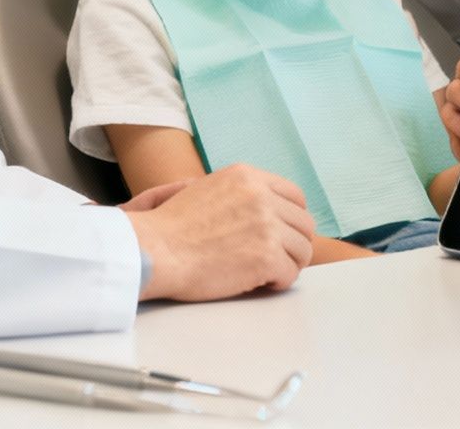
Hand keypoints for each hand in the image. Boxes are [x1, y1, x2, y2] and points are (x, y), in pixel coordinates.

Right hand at [123, 164, 315, 301]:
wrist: (155, 251)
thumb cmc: (172, 228)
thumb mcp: (207, 188)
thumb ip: (240, 192)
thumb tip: (268, 207)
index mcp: (247, 177)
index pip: (294, 196)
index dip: (292, 219)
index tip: (283, 234)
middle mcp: (261, 196)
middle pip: (304, 224)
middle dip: (293, 244)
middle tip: (276, 259)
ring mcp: (267, 226)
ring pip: (303, 250)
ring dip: (287, 264)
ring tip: (265, 273)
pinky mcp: (267, 256)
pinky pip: (290, 274)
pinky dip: (277, 282)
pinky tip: (258, 282)